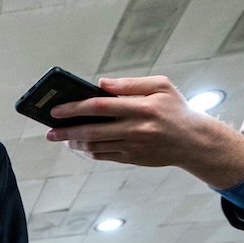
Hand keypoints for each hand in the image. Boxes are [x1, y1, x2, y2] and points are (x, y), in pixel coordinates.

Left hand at [44, 75, 243, 188]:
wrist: (194, 142)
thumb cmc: (175, 109)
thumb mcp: (161, 87)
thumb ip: (130, 84)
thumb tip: (101, 84)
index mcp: (142, 107)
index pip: (100, 106)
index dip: (74, 108)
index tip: (56, 110)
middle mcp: (136, 128)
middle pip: (92, 130)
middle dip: (66, 131)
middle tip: (49, 132)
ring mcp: (133, 146)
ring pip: (95, 146)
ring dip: (74, 142)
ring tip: (61, 137)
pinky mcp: (133, 159)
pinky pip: (104, 156)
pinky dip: (88, 151)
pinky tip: (80, 145)